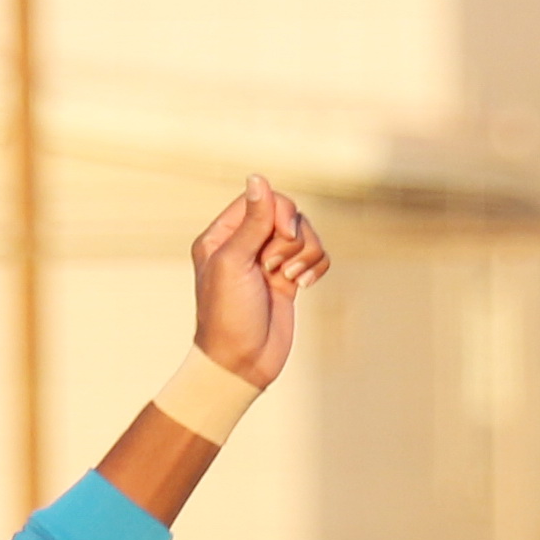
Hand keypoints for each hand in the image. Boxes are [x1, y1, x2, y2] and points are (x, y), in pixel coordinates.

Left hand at [188, 177, 328, 388]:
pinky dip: (316, 268)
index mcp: (223, 235)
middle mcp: (246, 244)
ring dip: (306, 254)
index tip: (282, 235)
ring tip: (289, 279)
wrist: (242, 363)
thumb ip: (252, 220)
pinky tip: (303, 286)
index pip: (261, 199)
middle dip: (292, 237)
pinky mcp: (290, 279)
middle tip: (276, 266)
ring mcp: (270, 261)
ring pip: (305, 235)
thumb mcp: (234, 261)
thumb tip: (258, 176)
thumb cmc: (228, 315)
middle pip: (287, 214)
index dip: (279, 211)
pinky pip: (316, 257)